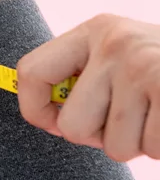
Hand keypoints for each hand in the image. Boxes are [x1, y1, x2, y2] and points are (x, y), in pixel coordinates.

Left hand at [17, 14, 159, 160]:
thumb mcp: (125, 56)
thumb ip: (86, 78)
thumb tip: (47, 119)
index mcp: (95, 30)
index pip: (31, 72)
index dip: (35, 109)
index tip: (54, 124)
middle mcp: (115, 43)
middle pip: (72, 126)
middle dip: (100, 137)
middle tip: (131, 120)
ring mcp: (144, 67)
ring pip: (116, 147)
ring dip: (141, 143)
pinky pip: (151, 149)